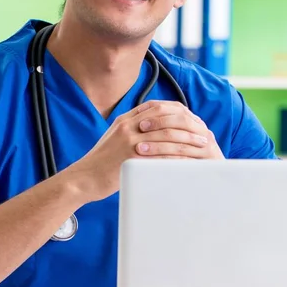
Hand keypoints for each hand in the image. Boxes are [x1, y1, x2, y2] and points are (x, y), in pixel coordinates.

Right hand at [69, 100, 223, 202]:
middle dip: (188, 126)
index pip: (157, 107)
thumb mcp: (114, 138)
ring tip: (201, 147)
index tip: (192, 119)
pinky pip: (161, 156)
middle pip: (166, 119)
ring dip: (187, 141)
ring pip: (167, 136)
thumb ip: (132, 130)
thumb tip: (152, 129)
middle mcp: (128, 126)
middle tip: (203, 133)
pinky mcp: (131, 158)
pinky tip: (189, 163)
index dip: (177, 112)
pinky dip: (178, 158)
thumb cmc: (100, 162)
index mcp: (125, 120)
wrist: (83, 178)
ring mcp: (129, 142)